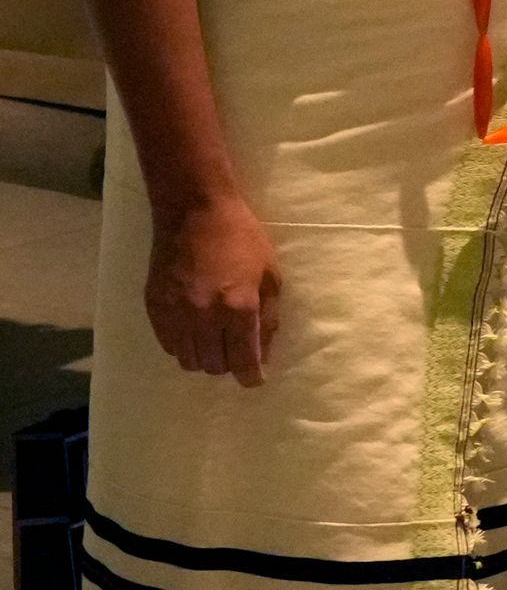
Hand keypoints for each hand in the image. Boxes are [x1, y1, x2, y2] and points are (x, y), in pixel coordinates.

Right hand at [147, 193, 278, 385]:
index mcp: (238, 309)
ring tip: (214, 342)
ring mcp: (174, 313)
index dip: (250, 376)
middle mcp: (203, 317)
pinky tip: (192, 331)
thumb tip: (263, 353)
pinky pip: (167, 344)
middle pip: (213, 366)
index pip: (242, 361)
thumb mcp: (270, 275)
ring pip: (187, 360)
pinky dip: (182, 345)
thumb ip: (268, 318)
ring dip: (204, 357)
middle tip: (235, 352)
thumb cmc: (241, 239)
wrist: (193, 211)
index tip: (254, 379)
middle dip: (229, 365)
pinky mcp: (153, 306)